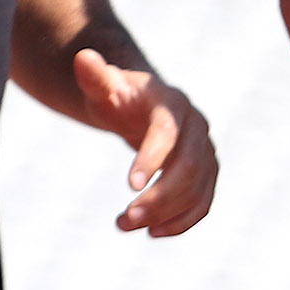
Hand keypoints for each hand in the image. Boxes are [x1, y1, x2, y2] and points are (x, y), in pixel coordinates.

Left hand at [71, 49, 216, 236]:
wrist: (145, 106)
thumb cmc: (120, 97)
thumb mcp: (104, 88)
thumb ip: (94, 77)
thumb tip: (82, 57)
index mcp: (172, 104)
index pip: (167, 134)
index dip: (152, 159)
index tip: (129, 187)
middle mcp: (197, 127)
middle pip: (188, 168)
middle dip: (158, 198)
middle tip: (122, 221)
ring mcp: (206, 152)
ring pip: (197, 190)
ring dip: (165, 214)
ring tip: (125, 226)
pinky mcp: (207, 173)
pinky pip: (203, 203)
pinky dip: (183, 222)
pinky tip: (154, 233)